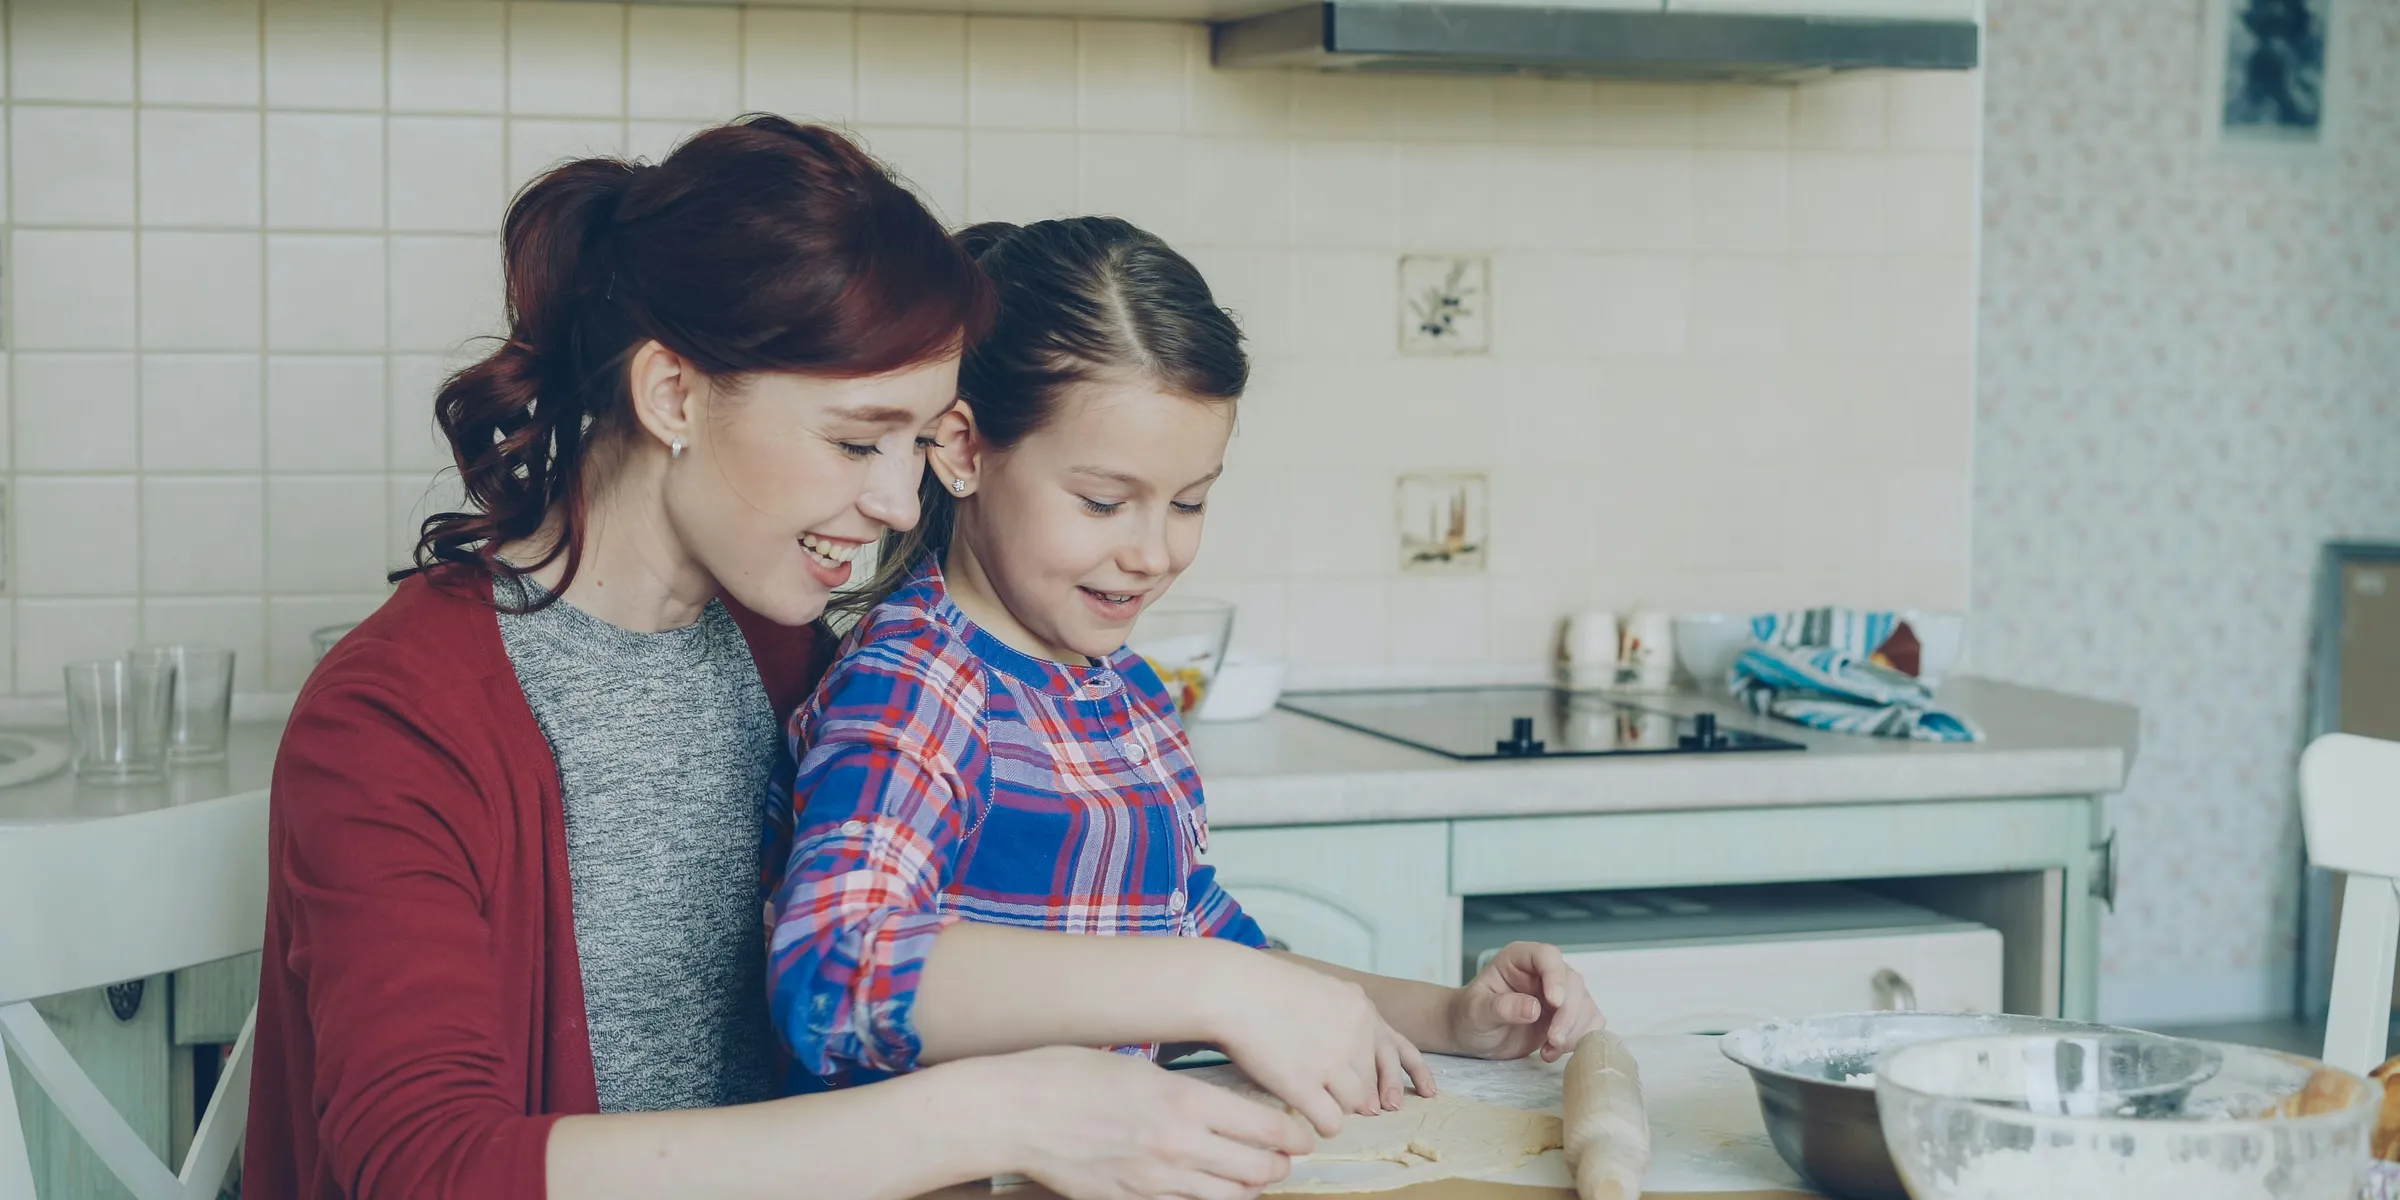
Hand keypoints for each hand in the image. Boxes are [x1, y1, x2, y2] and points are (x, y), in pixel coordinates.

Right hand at [992, 1046, 1313, 1199]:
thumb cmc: (1070, 1074)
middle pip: (1258, 1169)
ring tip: (1253, 1176)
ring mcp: (1154, 1181)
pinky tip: (1208, 1189)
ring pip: (1230, 1197)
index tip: (1303, 1134)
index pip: (1265, 1128)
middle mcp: (1178, 1146)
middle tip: (1283, 1157)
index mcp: (1184, 1101)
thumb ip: (1184, 1092)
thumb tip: (1220, 1107)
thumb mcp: (1139, 1067)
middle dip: (1279, 1165)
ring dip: (1249, 1188)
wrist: (1016, 1112)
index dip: (1294, 1135)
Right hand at [1208, 953, 1432, 1135]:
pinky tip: (1313, 1118)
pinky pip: (1333, 1121)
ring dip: (1344, 1107)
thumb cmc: (1265, 988)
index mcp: (1361, 1009)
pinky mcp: (1305, 1085)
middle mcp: (1355, 1033)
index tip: (1428, 1093)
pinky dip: (1327, 1124)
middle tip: (1370, 1107)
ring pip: (1358, 1104)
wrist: (1233, 989)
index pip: (1400, 1049)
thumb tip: (1357, 1060)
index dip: (1413, 1075)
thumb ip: (1345, 1018)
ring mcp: (1331, 1060)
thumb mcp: (1322, 989)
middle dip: (1369, 1094)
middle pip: (1375, 1081)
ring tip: (1323, 1099)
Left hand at [1448, 942, 1603, 1061]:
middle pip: (1572, 983)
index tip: (1553, 1003)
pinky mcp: (1567, 1016)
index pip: (1547, 956)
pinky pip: (1588, 1022)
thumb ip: (1502, 1007)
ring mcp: (1558, 993)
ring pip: (1585, 1004)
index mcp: (1519, 959)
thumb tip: (1533, 1008)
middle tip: (1553, 1040)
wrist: (1473, 1035)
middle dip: (1568, 1014)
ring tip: (1549, 1050)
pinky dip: (1578, 1039)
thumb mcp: (1477, 1012)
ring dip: (1574, 1030)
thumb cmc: (1469, 1016)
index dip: (1555, 976)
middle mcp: (1543, 972)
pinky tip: (1552, 1052)